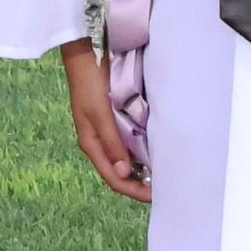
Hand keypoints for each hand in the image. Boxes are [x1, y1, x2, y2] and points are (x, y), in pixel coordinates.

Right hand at [62, 38, 151, 202]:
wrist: (85, 54)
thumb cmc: (90, 84)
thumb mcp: (100, 114)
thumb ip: (112, 143)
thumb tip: (124, 175)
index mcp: (91, 144)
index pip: (113, 179)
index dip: (134, 190)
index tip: (156, 195)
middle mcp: (99, 142)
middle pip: (119, 173)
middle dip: (139, 184)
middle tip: (164, 187)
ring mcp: (105, 131)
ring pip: (125, 160)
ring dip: (141, 168)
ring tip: (163, 172)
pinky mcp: (113, 120)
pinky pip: (128, 143)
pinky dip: (140, 151)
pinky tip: (154, 150)